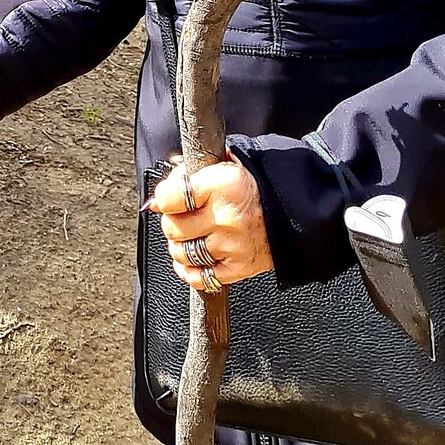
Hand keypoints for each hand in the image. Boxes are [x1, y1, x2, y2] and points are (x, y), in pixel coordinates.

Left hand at [148, 157, 271, 291]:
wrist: (289, 211)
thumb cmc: (250, 188)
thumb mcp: (220, 167)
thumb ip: (185, 176)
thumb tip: (155, 201)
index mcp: (221, 185)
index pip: (169, 197)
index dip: (163, 198)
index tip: (169, 199)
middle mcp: (226, 217)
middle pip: (172, 228)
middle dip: (172, 222)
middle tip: (182, 217)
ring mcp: (232, 246)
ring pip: (182, 253)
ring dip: (180, 246)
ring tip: (191, 236)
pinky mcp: (238, 268)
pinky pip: (200, 277)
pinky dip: (190, 270)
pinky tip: (194, 259)